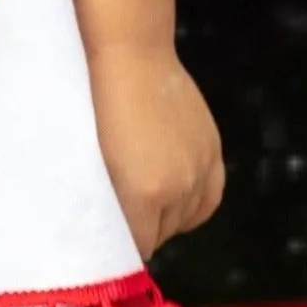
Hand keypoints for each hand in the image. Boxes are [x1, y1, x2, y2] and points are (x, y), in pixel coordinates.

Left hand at [84, 36, 223, 259]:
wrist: (132, 58)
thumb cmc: (96, 105)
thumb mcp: (93, 161)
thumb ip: (107, 201)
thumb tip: (110, 229)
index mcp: (143, 195)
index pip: (137, 248)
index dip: (120, 249)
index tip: (108, 244)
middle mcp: (178, 189)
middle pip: (161, 236)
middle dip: (141, 232)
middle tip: (120, 218)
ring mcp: (200, 169)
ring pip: (185, 220)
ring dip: (165, 219)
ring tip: (143, 204)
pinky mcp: (213, 151)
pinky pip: (209, 198)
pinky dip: (192, 205)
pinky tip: (175, 199)